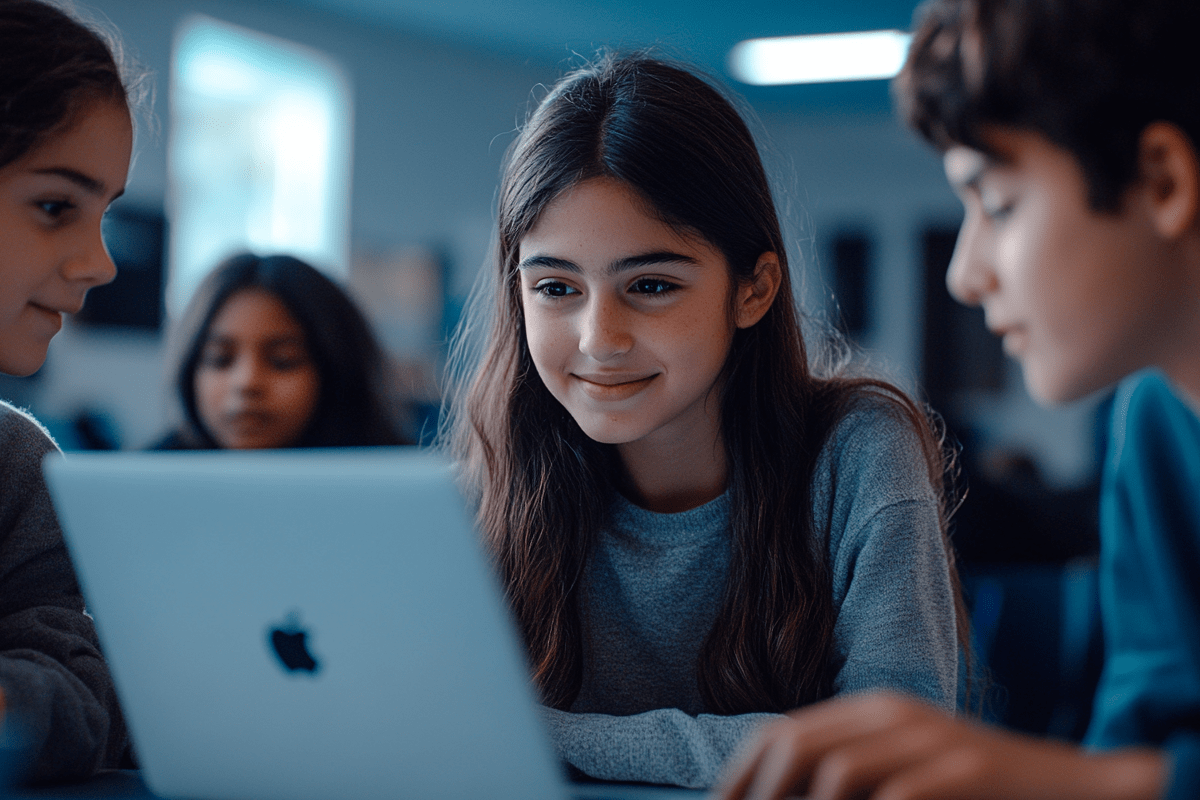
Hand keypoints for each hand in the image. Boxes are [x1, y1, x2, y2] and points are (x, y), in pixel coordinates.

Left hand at [713, 691, 1165, 799]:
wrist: (1072, 784)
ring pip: (838, 768)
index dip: (742, 773)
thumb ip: (851, 775)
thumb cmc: (974, 789)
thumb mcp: (905, 767)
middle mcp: (894, 714)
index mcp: (872, 709)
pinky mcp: (967, 769)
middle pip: (799, 743)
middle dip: (760, 792)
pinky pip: (899, 795)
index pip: (783, 731)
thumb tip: (781, 793)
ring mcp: (931, 738)